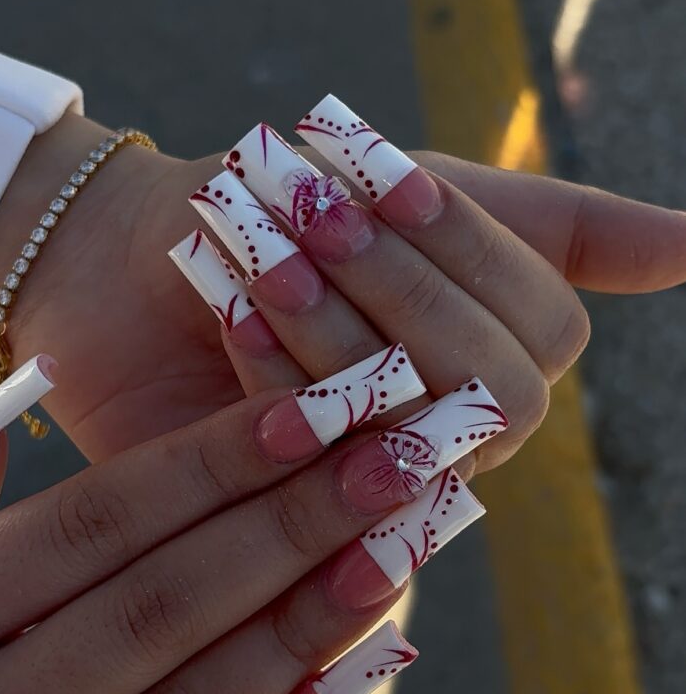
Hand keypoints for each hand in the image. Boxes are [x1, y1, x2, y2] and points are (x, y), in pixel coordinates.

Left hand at [0, 109, 685, 463]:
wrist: (138, 255)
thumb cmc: (286, 218)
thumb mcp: (421, 198)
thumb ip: (554, 227)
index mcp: (493, 358)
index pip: (541, 329)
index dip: (467, 251)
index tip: (381, 178)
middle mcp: (447, 433)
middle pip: (490, 391)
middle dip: (400, 292)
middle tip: (310, 218)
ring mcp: (366, 479)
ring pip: (404, 431)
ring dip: (332, 327)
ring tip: (264, 254)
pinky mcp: (285, 514)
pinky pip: (311, 471)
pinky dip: (272, 375)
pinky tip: (230, 314)